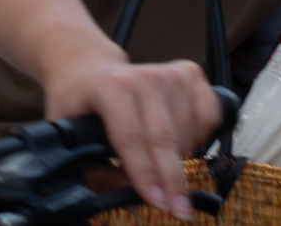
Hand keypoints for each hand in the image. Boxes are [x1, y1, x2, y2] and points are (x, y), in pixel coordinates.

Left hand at [41, 42, 220, 218]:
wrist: (91, 70)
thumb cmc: (80, 105)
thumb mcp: (71, 139)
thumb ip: (99, 174)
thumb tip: (131, 202)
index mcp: (110, 87)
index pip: (132, 137)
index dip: (145, 174)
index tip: (157, 203)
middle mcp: (143, 75)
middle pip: (164, 138)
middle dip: (172, 180)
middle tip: (179, 210)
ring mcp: (169, 72)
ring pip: (188, 132)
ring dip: (181, 158)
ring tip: (161, 163)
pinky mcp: (190, 73)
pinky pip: (209, 116)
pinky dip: (201, 137)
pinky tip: (182, 141)